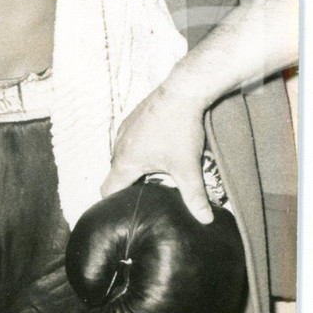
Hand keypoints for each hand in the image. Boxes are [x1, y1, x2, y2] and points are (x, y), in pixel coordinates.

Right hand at [101, 82, 212, 222]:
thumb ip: (194, 196)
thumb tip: (205, 220)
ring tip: (158, 172)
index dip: (115, 204)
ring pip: (124, 156)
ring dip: (136, 166)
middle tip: (151, 194)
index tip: (128, 210)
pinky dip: (140, 149)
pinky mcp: (133, 118)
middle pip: (117, 175)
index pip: (107, 191)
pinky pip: (130, 141)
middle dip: (131, 185)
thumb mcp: (188, 167)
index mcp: (125, 162)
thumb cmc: (180, 128)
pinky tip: (160, 148)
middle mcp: (118, 146)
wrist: (182, 91)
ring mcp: (124, 130)